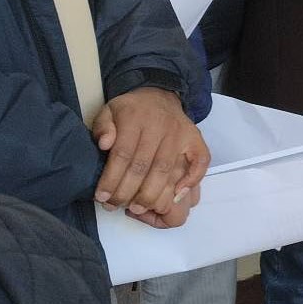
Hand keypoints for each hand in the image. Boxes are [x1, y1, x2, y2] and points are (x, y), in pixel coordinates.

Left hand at [93, 87, 206, 227]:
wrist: (160, 95)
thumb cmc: (131, 110)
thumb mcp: (108, 111)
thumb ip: (102, 127)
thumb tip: (105, 144)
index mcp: (135, 118)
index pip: (123, 154)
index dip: (111, 179)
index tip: (102, 197)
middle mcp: (161, 126)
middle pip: (144, 166)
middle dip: (127, 191)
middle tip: (115, 206)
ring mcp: (181, 134)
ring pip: (166, 169)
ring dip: (152, 194)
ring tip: (137, 208)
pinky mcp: (196, 139)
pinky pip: (200, 161)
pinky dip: (192, 178)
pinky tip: (177, 194)